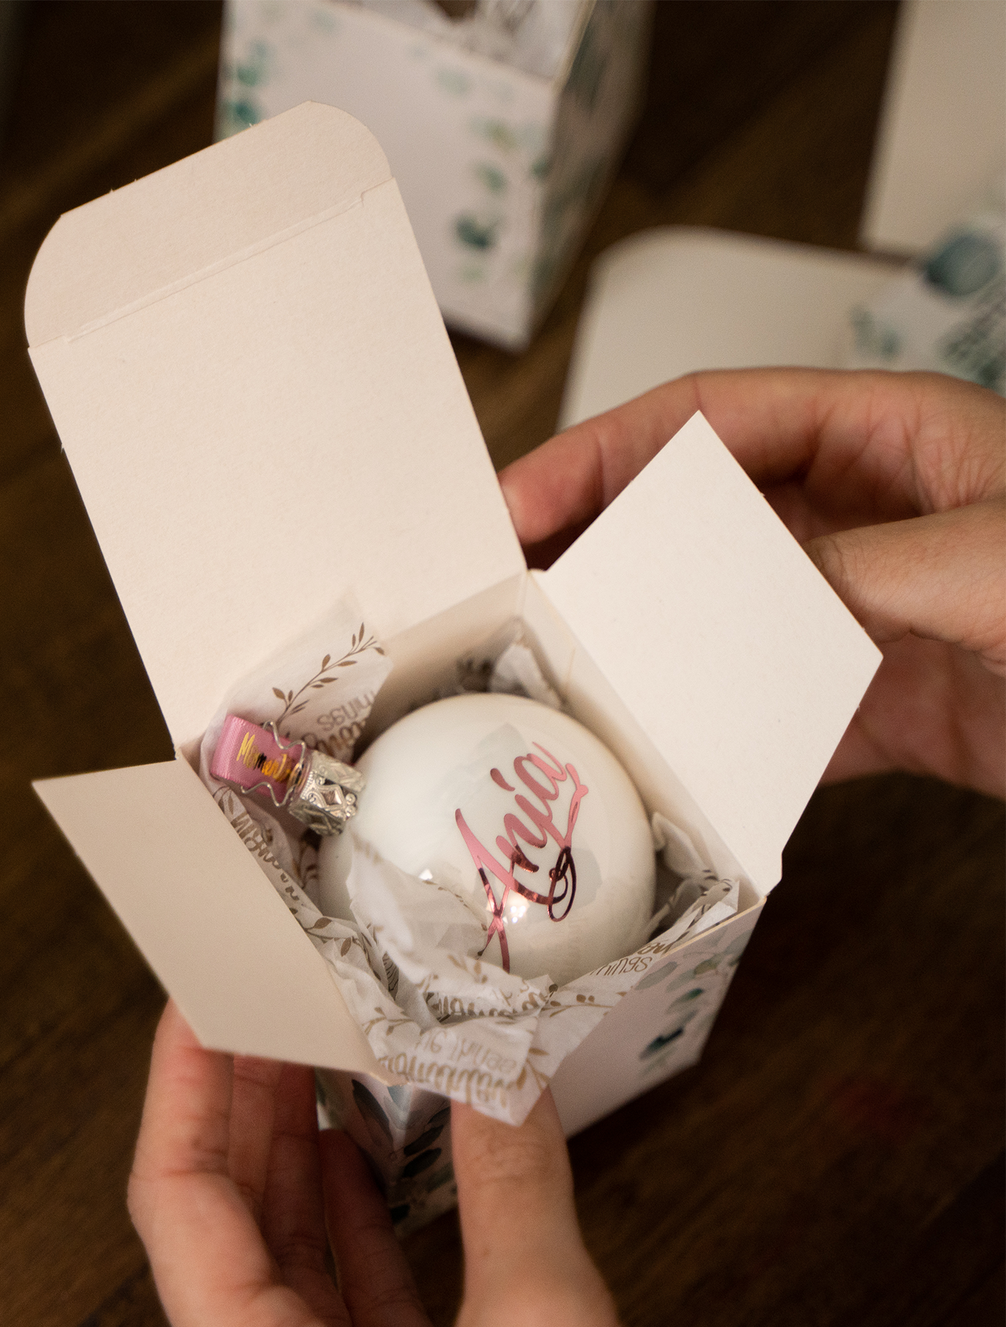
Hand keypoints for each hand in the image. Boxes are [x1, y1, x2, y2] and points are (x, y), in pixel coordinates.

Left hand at [129, 1002, 686, 1326]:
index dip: (178, 1088)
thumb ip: (512, 1191)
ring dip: (299, 1147)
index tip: (197, 1001)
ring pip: (288, 1253)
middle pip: (225, 1219)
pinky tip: (371, 1153)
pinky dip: (357, 1211)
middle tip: (260, 1000)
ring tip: (312, 1049)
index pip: (177, 1203)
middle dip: (240, 1099)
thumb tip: (502, 1069)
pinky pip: (350, 1292)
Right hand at [498, 369, 1005, 800]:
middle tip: (511, 599)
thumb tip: (726, 600)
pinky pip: (762, 716)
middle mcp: (854, 523)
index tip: (517, 503)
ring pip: (709, 622)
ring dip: (639, 651)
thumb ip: (852, 566)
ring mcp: (858, 617)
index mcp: (882, 440)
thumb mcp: (994, 559)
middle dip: (595, 553)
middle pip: (687, 522)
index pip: (705, 422)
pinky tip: (664, 762)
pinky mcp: (874, 708)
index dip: (600, 453)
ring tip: (559, 682)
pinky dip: (708, 741)